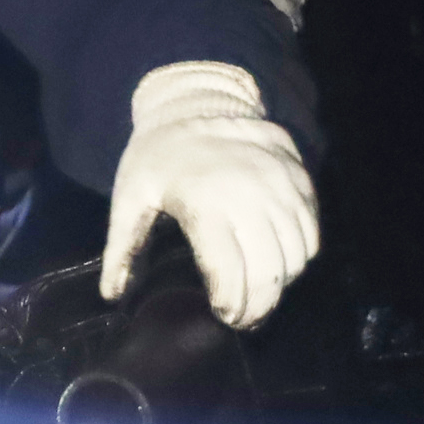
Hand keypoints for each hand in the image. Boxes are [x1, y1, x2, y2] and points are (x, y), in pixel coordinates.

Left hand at [100, 63, 320, 330]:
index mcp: (205, 204)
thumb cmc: (158, 159)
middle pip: (269, 273)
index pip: (230, 273)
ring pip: (297, 258)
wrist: (196, 104)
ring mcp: (281, 187)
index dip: (231, 305)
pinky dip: (299, 256)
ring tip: (260, 292)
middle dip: (259, 307)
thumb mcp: (129, 198)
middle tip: (245, 319)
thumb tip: (112, 295)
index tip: (224, 317)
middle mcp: (250, 196)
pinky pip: (312, 234)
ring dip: (282, 283)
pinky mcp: (300, 180)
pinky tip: (277, 262)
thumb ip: (122, 249)